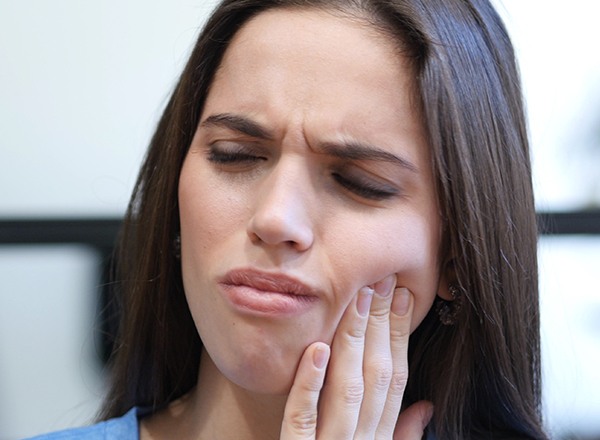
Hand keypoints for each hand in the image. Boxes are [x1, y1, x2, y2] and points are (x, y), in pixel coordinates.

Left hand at [280, 275, 432, 438]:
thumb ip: (400, 433)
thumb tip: (425, 406)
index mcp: (380, 437)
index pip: (396, 378)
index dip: (400, 335)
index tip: (403, 296)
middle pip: (376, 375)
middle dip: (382, 324)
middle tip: (383, 280)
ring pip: (346, 388)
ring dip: (354, 340)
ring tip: (359, 298)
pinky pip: (302, 417)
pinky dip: (310, 383)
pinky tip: (316, 348)